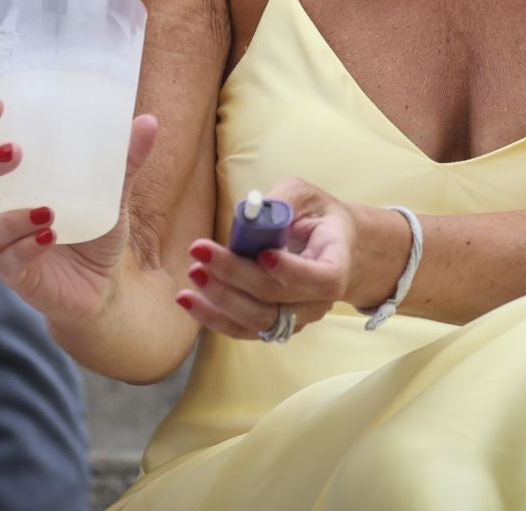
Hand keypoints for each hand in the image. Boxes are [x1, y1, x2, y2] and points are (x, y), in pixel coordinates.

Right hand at [0, 96, 159, 327]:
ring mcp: (1, 242)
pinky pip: (6, 261)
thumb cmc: (93, 229)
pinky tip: (49, 236)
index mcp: (13, 176)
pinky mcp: (13, 274)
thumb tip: (149, 122)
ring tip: (47, 209)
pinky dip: (26, 246)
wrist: (102, 286)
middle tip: (16, 151)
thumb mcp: (113, 192)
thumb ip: (125, 160)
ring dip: (8, 216)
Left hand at [177, 178, 400, 342]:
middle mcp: (319, 300)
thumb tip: (251, 211)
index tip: (263, 255)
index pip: (322, 278)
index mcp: (337, 263)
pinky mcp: (274, 326)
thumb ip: (283, 200)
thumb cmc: (318, 218)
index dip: (293, 271)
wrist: (335, 250)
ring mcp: (298, 318)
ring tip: (194, 273)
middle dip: (236, 276)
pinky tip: (189, 300)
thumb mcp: (307, 196)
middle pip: (277, 298)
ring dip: (221, 300)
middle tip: (202, 253)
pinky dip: (214, 317)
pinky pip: (243, 329)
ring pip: (258, 320)